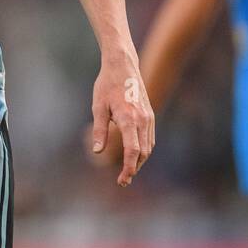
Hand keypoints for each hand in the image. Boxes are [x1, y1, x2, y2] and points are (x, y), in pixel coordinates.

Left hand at [89, 57, 154, 186]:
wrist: (123, 66)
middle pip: (143, 153)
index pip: (133, 151)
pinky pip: (150, 137)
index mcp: (129, 119)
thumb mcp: (98, 107)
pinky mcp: (150, 114)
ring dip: (139, 161)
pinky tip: (135, 155)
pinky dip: (143, 150)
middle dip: (134, 168)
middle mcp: (142, 120)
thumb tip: (97, 151)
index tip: (122, 180)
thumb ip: (99, 130)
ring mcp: (148, 117)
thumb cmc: (107, 85)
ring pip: (148, 146)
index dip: (128, 169)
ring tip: (128, 171)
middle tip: (122, 181)